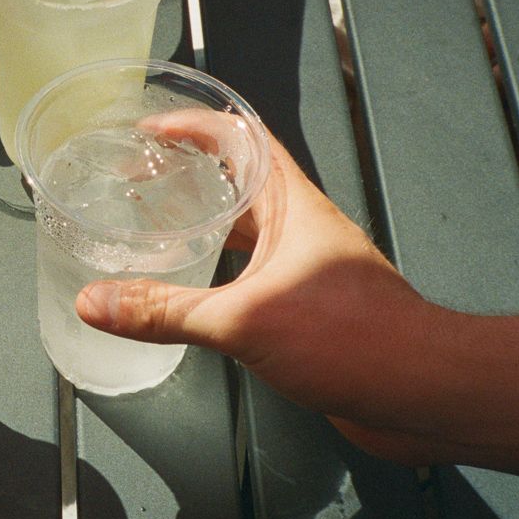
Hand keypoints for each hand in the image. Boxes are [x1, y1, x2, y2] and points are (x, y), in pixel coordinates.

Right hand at [72, 136, 444, 459]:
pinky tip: (189, 295)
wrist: (423, 393)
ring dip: (202, 224)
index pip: (241, 137)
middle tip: (137, 180)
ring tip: (150, 229)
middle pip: (238, 180)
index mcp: (292, 205)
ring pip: (245, 230)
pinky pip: (250, 275)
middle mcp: (301, 228)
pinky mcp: (306, 307)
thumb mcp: (243, 320)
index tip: (146, 130)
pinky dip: (215, 274)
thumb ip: (165, 311)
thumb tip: (96, 302)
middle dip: (187, 174)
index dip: (192, 125)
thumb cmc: (357, 339)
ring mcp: (306, 268)